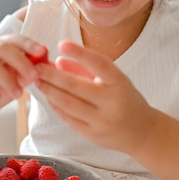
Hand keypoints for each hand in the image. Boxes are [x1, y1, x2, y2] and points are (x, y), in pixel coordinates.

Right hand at [0, 34, 45, 123]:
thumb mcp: (17, 80)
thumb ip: (29, 70)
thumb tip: (47, 62)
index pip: (12, 39)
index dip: (27, 44)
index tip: (42, 52)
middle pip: (0, 48)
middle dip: (20, 61)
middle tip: (33, 75)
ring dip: (6, 79)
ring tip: (18, 94)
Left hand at [36, 40, 154, 153]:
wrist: (142, 133)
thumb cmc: (124, 99)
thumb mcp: (113, 80)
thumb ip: (87, 69)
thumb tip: (59, 60)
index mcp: (120, 84)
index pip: (98, 64)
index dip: (79, 53)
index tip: (61, 44)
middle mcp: (112, 103)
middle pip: (76, 86)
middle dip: (52, 75)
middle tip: (36, 66)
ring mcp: (101, 121)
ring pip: (68, 104)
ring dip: (49, 91)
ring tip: (37, 80)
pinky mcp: (92, 135)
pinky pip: (68, 118)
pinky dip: (56, 105)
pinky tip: (48, 96)